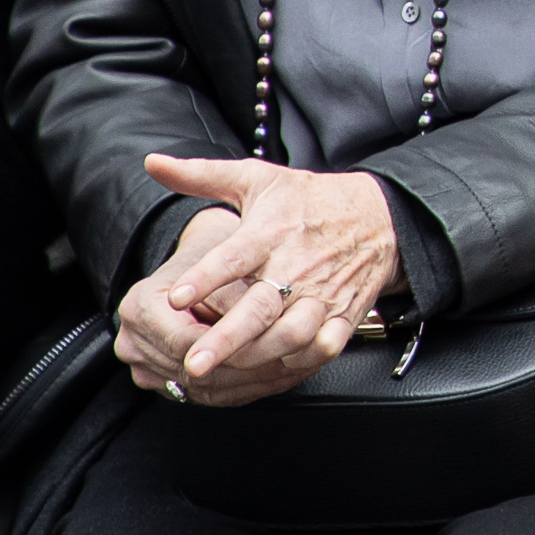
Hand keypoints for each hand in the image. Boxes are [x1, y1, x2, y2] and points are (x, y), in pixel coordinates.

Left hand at [118, 155, 401, 404]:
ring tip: (228, 372)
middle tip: (193, 363)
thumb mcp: (258, 179)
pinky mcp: (344, 311)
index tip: (176, 297)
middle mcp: (297, 264)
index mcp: (272, 230)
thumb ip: (202, 175)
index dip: (206, 276)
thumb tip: (153, 163)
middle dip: (226, 339)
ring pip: (293, 332)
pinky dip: (304, 359)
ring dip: (260, 354)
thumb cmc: (308, 199)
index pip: (236, 255)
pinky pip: (326, 344)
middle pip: (260, 307)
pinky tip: (278, 367)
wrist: (381, 215)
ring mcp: (323, 291)